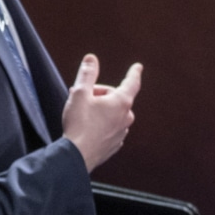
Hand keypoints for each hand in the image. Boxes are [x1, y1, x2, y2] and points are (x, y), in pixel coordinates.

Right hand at [62, 54, 140, 171]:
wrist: (76, 155)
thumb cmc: (78, 124)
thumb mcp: (79, 93)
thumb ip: (87, 74)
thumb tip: (91, 59)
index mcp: (121, 103)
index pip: (131, 83)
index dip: (133, 73)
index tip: (138, 67)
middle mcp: (126, 117)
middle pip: (115, 98)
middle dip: (98, 94)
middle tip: (80, 98)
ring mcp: (122, 132)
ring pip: (112, 113)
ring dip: (99, 110)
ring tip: (81, 114)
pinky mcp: (115, 143)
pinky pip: (109, 127)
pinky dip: (100, 124)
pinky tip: (86, 128)